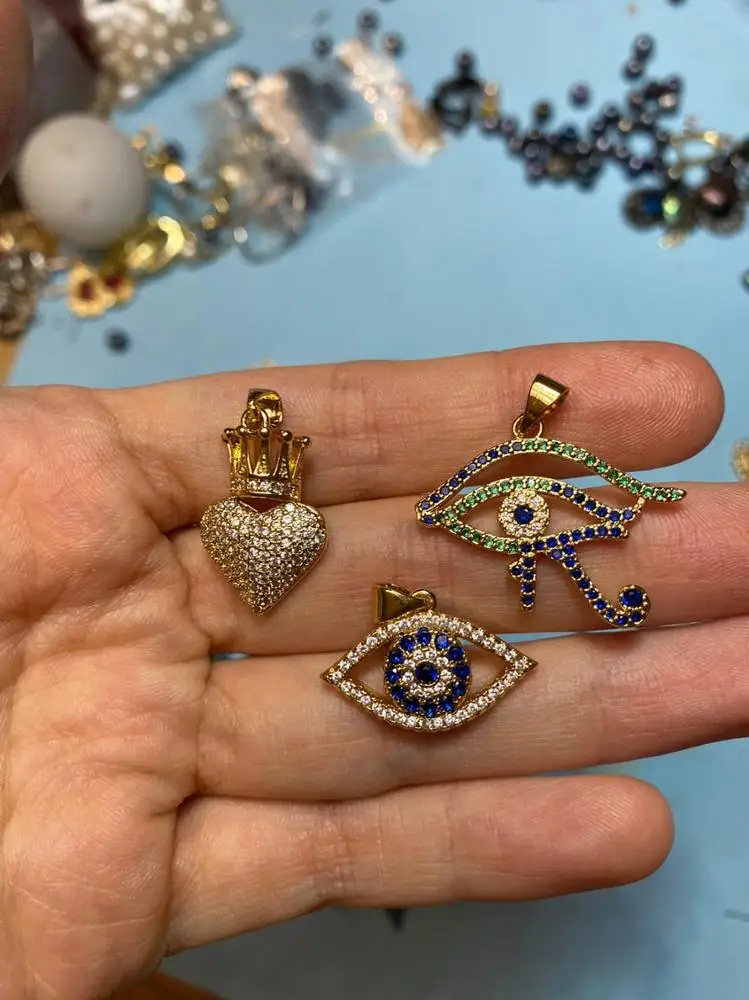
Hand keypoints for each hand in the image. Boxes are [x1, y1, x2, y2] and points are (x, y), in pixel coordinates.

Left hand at [0, 343, 739, 999]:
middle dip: (584, 561)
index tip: (666, 403)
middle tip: (747, 544)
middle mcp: (155, 610)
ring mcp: (158, 753)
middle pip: (405, 578)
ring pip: (401, 720)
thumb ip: (121, 441)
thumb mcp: (6, 475)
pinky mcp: (138, 893)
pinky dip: (473, 853)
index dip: (502, 414)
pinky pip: (327, 863)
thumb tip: (289, 404)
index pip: (338, 435)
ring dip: (582, 706)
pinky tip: (622, 823)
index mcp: (101, 488)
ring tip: (745, 672)